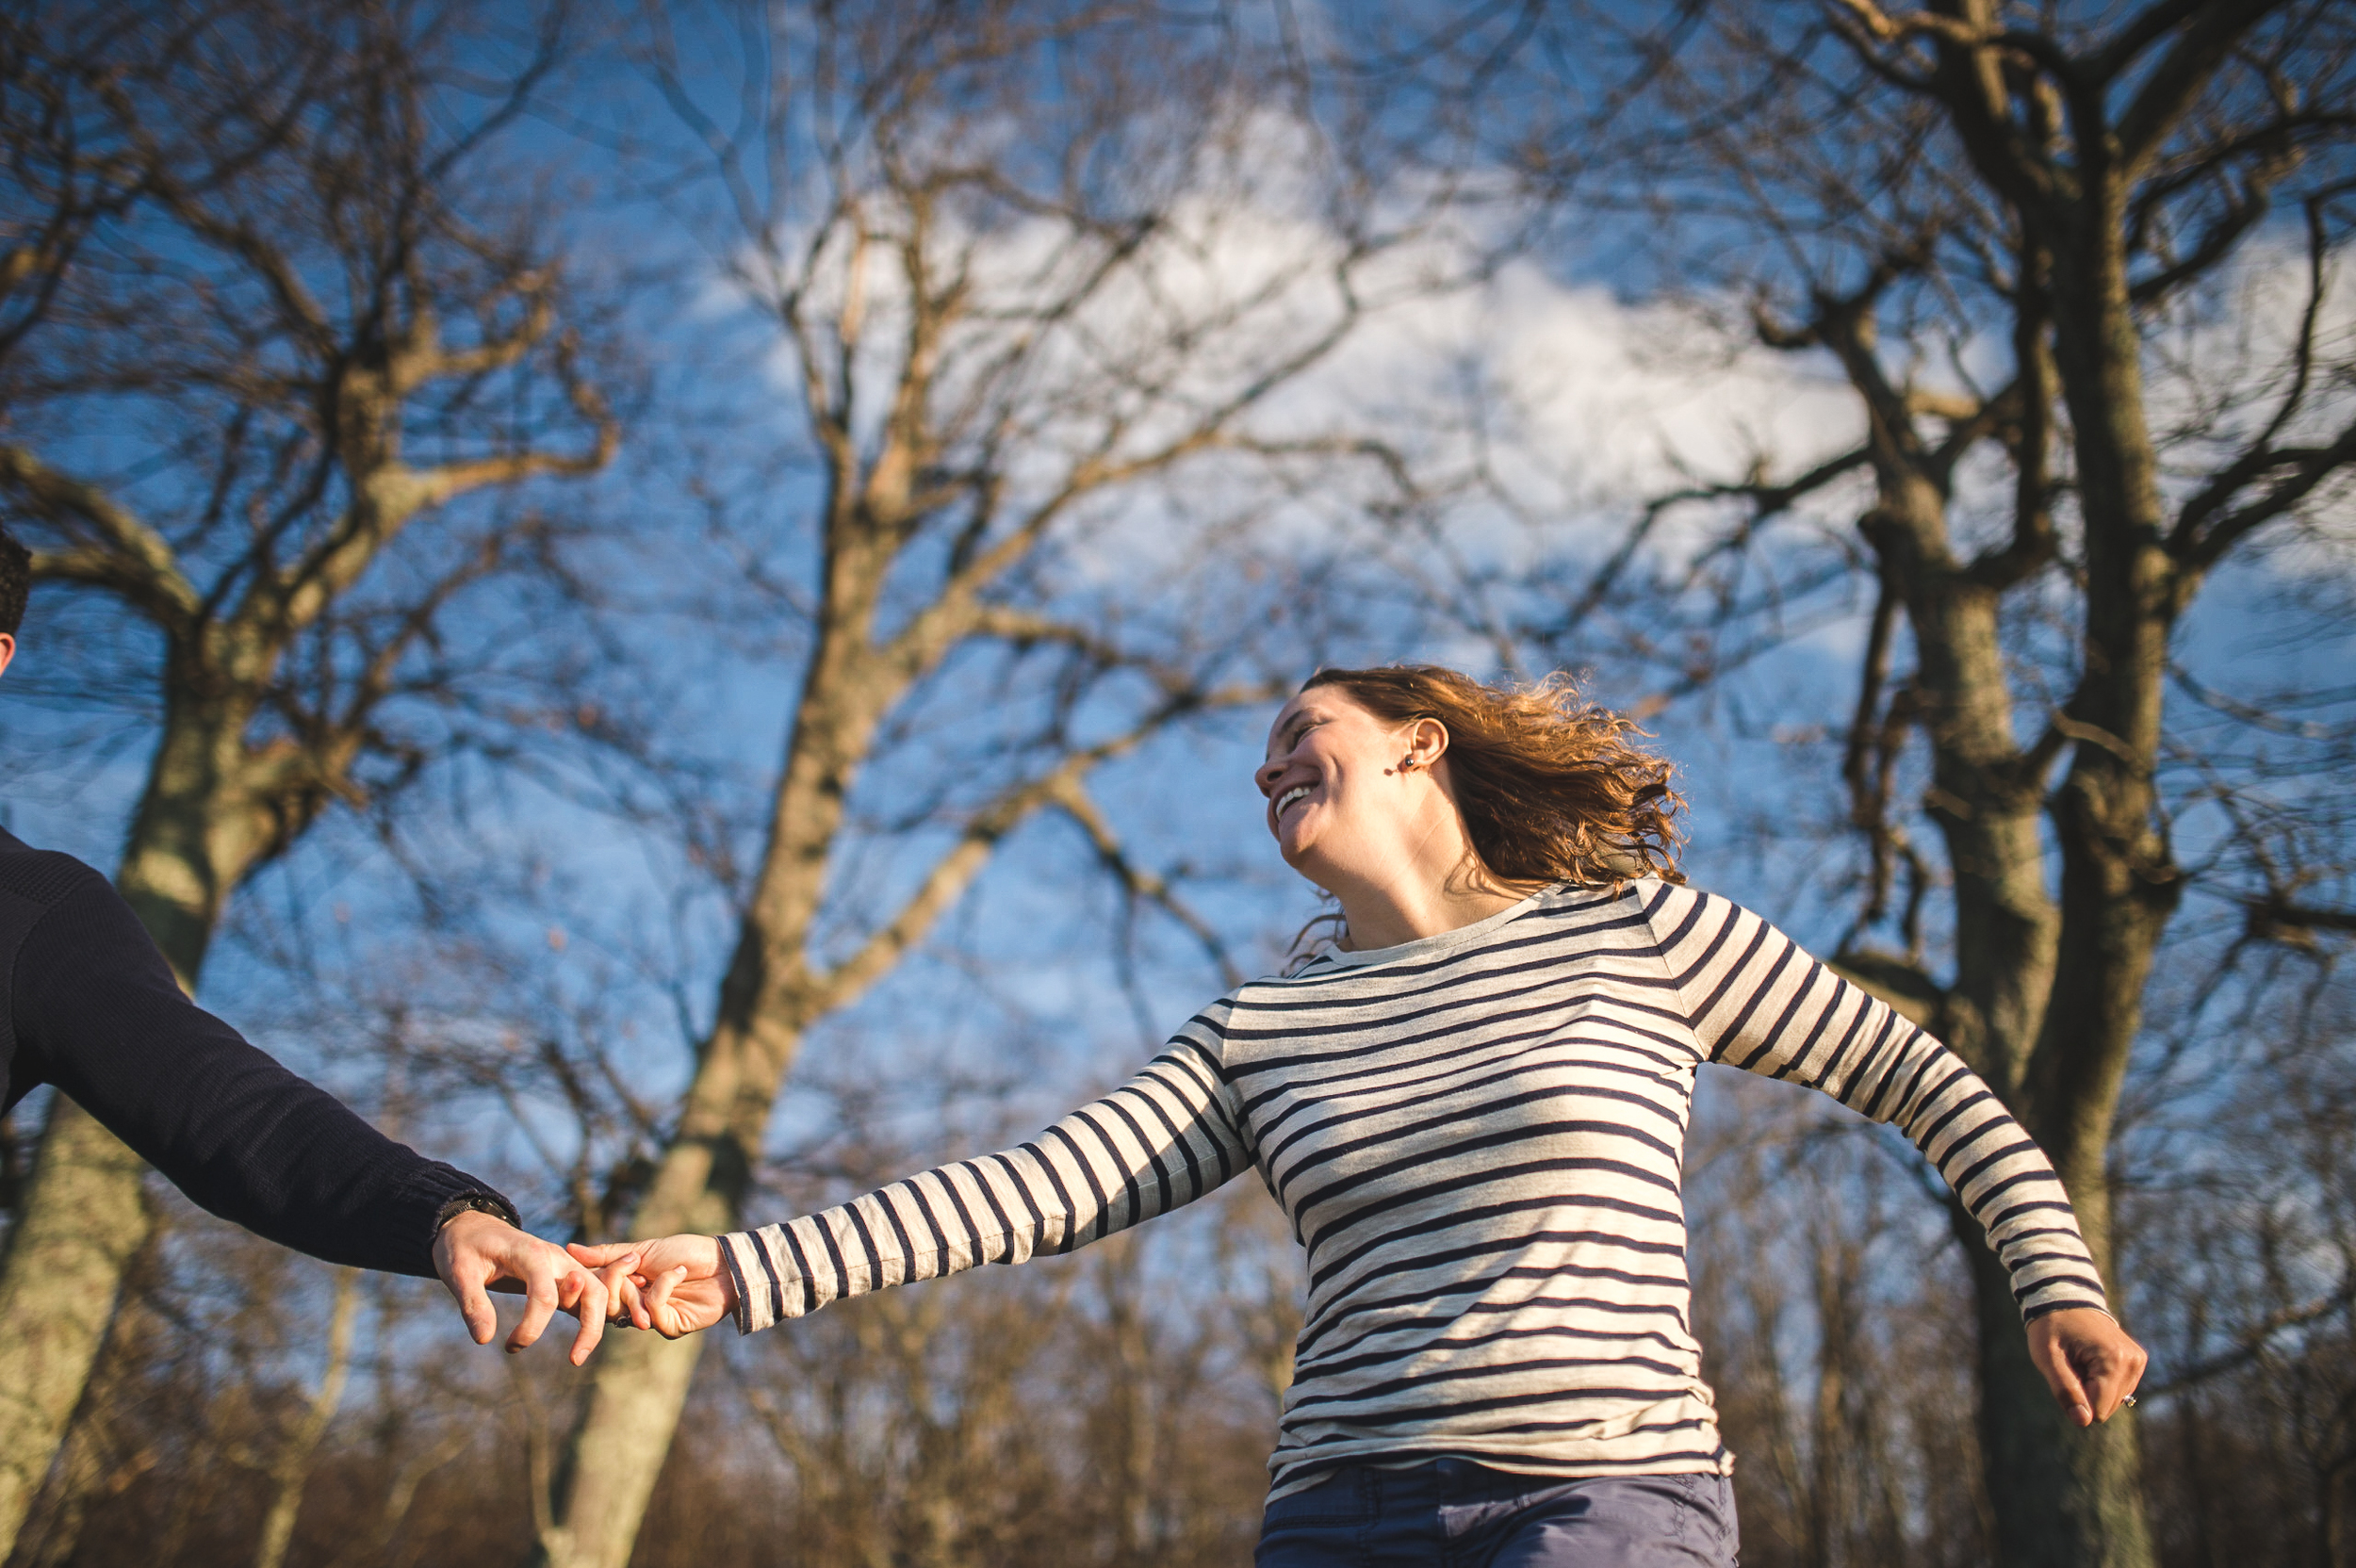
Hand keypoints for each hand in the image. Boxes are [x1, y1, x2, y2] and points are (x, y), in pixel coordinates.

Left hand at [432, 1210, 610, 1365]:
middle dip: (590, 1326)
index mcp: (532, 1253)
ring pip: (597, 1292)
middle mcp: (556, 1257)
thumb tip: (485, 1340)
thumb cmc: (463, 1247)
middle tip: (575, 1360)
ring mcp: (563, 1265)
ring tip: (577, 1356)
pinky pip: (586, 1295)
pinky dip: (590, 1317)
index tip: (510, 1346)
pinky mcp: (561, 1276)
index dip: (532, 1327)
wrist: (472, 1227)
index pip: (546, 1295)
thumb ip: (473, 1305)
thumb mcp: (458, 1272)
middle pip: (592, 1290)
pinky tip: (580, 1342)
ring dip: (595, 1324)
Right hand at [568, 1234, 736, 1338]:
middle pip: (607, 1305)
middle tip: (635, 1266)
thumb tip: (570, 1249)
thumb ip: (607, 1255)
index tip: (610, 1262)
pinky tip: (678, 1273)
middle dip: (616, 1282)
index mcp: (626, 1287)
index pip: (597, 1291)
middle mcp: (635, 1306)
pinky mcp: (670, 1328)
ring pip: (626, 1312)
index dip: (597, 1278)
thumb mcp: (642, 1248)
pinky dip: (663, 1288)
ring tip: (662, 1269)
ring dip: (639, 1288)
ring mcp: (652, 1319)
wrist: (722, 1261)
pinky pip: (652, 1312)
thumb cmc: (685, 1251)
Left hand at [2028, 1306, 2147, 1426]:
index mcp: (2114, 1361)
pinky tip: (2090, 1359)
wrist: (2064, 1298)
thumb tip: (2083, 1422)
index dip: (2076, 1398)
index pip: (2098, 1410)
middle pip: (2106, 1408)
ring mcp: (2138, 1362)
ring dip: (2091, 1386)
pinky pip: (2117, 1390)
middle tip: (2072, 1364)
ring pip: (2112, 1402)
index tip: (2067, 1370)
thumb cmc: (2051, 1327)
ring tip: (2080, 1359)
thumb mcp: (2047, 1358)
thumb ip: (2065, 1391)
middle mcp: (2133, 1362)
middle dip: (2084, 1392)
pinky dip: (2100, 1380)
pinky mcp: (2136, 1362)